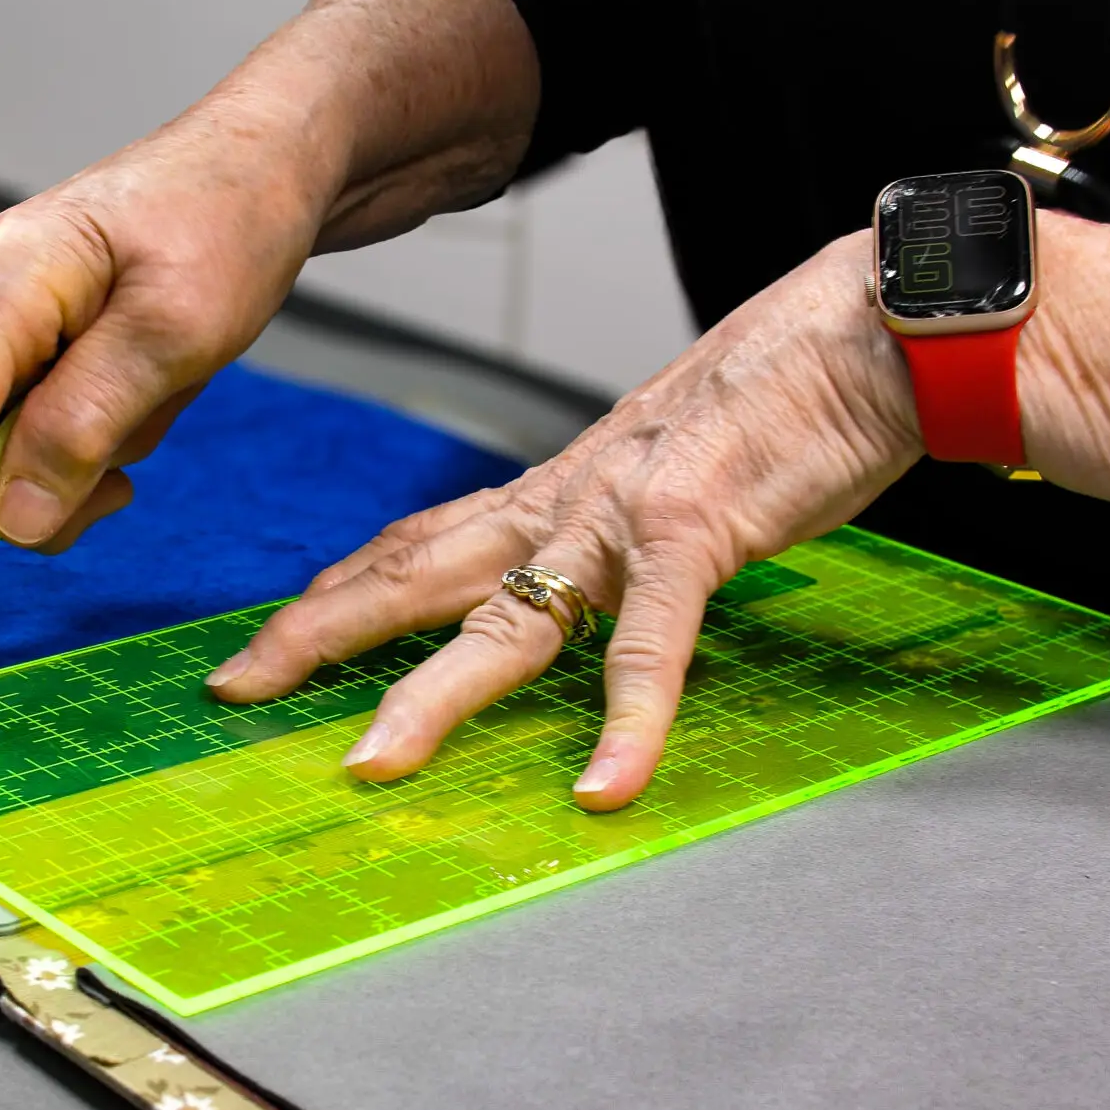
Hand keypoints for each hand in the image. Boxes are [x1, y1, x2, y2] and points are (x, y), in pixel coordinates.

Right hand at [0, 111, 332, 600]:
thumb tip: (9, 518)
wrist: (245, 172)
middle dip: (40, 489)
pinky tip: (127, 397)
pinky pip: (17, 437)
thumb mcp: (177, 333)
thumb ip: (86, 425)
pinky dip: (77, 444)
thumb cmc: (219, 227)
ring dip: (76, 463)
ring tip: (147, 399)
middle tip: (123, 477)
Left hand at [205, 233, 919, 810]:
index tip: (271, 638)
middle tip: (236, 686)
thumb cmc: (787, 393)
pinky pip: (653, 644)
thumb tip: (598, 569)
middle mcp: (571, 500)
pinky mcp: (702, 531)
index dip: (341, 590)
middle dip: (319, 633)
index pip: (425, 543)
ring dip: (432, 697)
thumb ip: (625, 522)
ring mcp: (628, 517)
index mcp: (563, 487)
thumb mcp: (676, 460)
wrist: (874, 321)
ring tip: (370, 763)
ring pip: (506, 619)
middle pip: (417, 574)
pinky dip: (629, 722)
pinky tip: (606, 787)